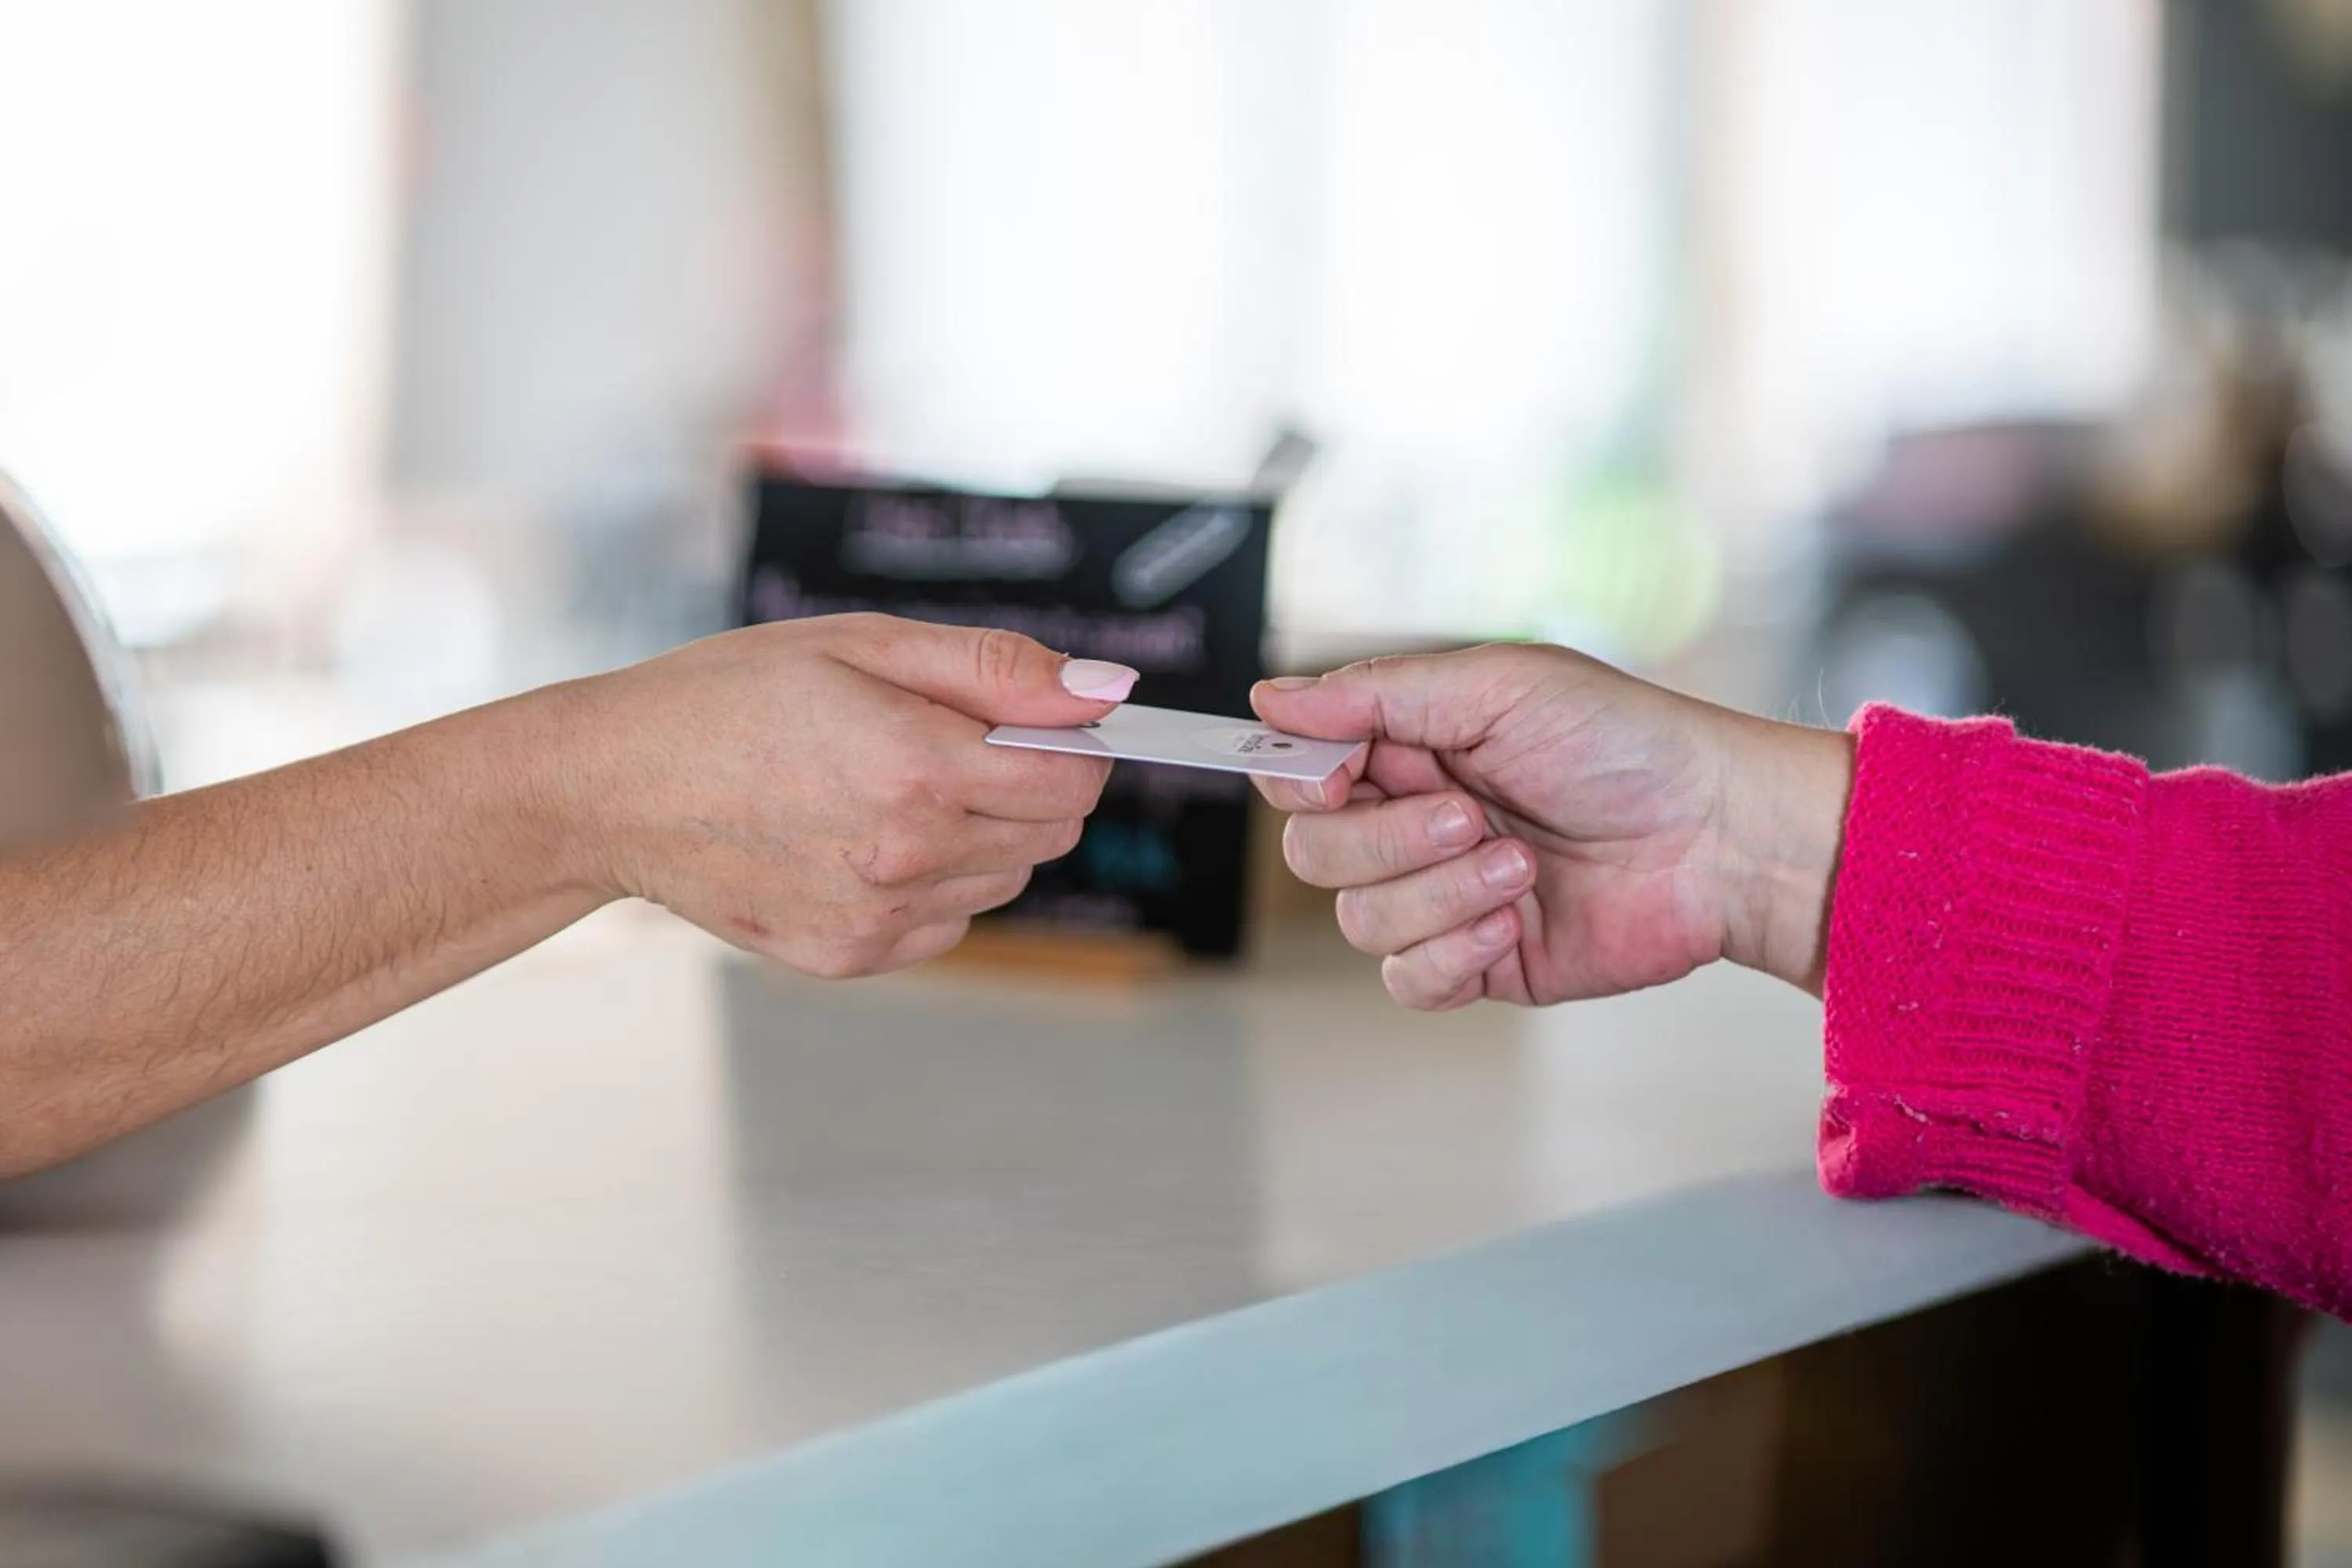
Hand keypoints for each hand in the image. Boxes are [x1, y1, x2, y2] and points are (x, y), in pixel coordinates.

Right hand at [555, 614, 1133, 976]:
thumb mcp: (863, 643)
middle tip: (943, 743)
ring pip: (1006, 880)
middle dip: (1027, 784)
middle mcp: (907, 857)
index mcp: (919, 768)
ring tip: (887, 787)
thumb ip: (998, 668)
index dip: (1072, 743)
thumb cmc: (732, 695)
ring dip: (980, 834)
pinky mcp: (851, 959)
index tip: (1031, 720)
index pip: (1075, 778)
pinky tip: (860, 838)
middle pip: (1052, 833)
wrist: (612, 788)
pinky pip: (948, 921)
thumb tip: (1110, 690)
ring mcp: (879, 919)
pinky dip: (933, 881)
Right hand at [1251, 644, 1853, 1008]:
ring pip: (1359, 919)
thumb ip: (1378, 697)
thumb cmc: (1626, 742)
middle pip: (1315, 854)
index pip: (1299, 774)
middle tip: (1471, 815)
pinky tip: (1512, 921)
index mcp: (1411, 749)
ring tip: (1522, 865)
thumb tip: (1270, 697)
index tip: (1341, 776)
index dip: (1301, 781)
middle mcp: (1416, 823)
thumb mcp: (1498, 687)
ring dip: (1439, 892)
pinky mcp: (1480, 962)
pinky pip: (1408, 980)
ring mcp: (1445, 897)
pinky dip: (1452, 952)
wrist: (1721, 836)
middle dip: (1387, 840)